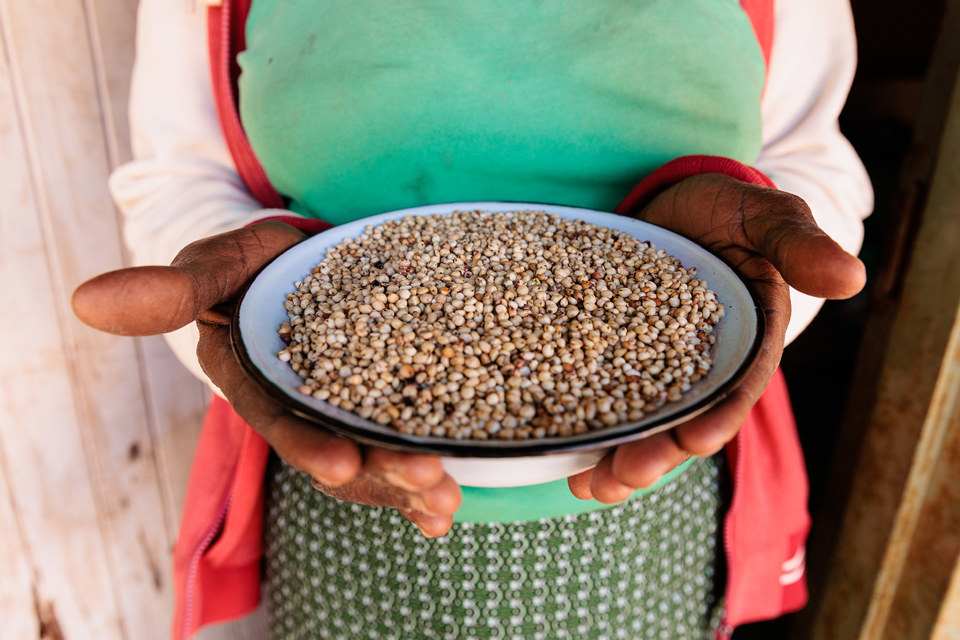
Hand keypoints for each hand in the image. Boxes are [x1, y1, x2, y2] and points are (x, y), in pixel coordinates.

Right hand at [72, 221, 460, 535]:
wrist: (296, 256)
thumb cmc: (247, 262)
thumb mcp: (211, 267)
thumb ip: (169, 290)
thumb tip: (86, 301)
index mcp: (256, 384)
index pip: (278, 420)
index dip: (307, 444)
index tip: (342, 464)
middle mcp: (300, 406)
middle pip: (338, 449)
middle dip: (380, 473)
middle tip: (428, 482)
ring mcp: (344, 406)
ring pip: (374, 456)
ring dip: (410, 484)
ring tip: (447, 501)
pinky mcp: (383, 395)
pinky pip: (402, 441)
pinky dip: (421, 478)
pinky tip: (448, 506)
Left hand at [568, 173, 865, 502]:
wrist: (679, 201)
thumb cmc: (731, 209)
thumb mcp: (766, 216)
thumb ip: (798, 244)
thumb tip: (851, 276)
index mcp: (749, 340)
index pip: (740, 387)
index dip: (719, 416)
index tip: (695, 440)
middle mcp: (704, 365)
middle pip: (684, 419)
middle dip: (658, 453)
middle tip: (624, 476)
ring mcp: (657, 363)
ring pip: (643, 421)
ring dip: (619, 457)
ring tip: (592, 485)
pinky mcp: (617, 354)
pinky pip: (604, 396)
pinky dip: (589, 428)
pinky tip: (567, 460)